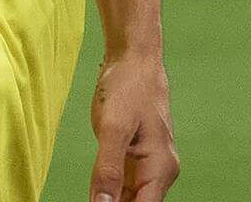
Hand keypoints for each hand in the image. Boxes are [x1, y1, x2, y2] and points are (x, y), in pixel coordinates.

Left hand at [87, 52, 180, 201]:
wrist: (133, 62)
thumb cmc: (128, 88)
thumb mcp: (112, 128)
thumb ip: (107, 170)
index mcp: (160, 169)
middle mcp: (160, 173)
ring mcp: (148, 167)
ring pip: (129, 199)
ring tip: (89, 200)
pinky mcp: (135, 160)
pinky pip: (124, 187)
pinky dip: (109, 194)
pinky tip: (93, 196)